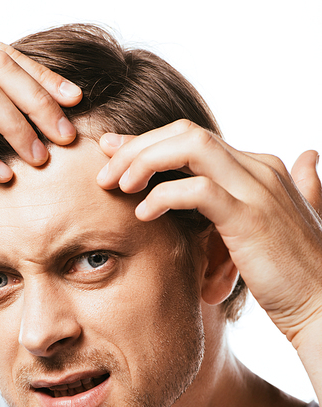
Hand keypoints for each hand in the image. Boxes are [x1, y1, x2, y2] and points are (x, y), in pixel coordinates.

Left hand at [96, 120, 321, 346]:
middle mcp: (260, 169)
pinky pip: (198, 191)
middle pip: (186, 133)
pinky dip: (164, 196)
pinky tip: (143, 213)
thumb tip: (309, 158)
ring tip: (116, 186)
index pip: (194, 138)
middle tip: (104, 170)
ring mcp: (258, 190)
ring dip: (144, 162)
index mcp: (260, 168)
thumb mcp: (282, 224)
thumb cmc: (295, 274)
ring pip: (190, 147)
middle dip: (138, 146)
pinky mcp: (250, 219)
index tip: (113, 155)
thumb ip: (294, 187)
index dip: (149, 143)